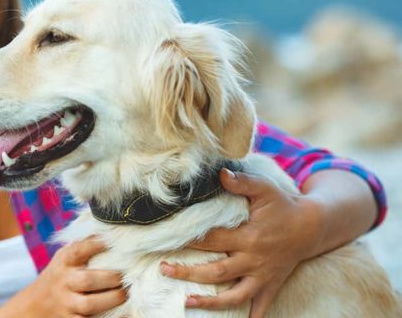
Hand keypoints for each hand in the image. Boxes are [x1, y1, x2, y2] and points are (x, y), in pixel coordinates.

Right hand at [0, 236, 126, 317]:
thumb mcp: (65, 257)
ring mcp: (66, 303)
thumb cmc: (60, 275)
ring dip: (112, 299)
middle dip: (112, 278)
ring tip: (125, 294)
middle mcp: (64, 281)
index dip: (99, 244)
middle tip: (127, 275)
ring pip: (89, 304)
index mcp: (64, 261)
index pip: (81, 249)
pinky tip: (123, 313)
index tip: (116, 241)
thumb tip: (113, 229)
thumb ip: (85, 245)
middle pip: (88, 280)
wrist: (35, 304)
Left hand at [160, 169, 323, 317]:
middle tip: (164, 269)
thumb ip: (242, 181)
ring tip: (186, 302)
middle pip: (217, 271)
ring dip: (211, 303)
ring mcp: (262, 276)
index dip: (189, 239)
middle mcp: (254, 259)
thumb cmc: (283, 205)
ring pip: (234, 295)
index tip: (166, 239)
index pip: (213, 239)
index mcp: (249, 236)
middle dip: (189, 272)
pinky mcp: (270, 285)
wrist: (312, 226)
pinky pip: (260, 307)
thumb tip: (220, 173)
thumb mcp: (265, 188)